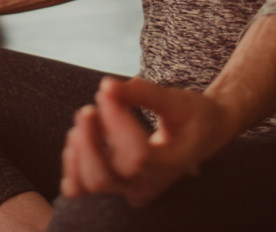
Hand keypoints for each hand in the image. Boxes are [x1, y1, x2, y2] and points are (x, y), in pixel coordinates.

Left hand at [60, 76, 234, 208]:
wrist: (202, 136)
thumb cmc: (192, 116)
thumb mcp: (177, 100)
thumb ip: (143, 93)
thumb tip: (107, 86)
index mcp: (168, 166)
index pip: (135, 155)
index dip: (114, 120)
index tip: (106, 90)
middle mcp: (146, 186)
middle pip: (101, 178)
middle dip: (87, 140)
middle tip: (89, 109)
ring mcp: (128, 190)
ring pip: (87, 184)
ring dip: (78, 148)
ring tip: (88, 118)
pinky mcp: (114, 186)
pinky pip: (80, 187)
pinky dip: (72, 162)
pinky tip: (81, 137)